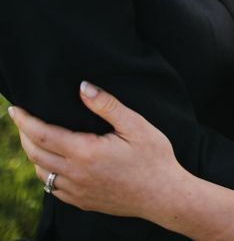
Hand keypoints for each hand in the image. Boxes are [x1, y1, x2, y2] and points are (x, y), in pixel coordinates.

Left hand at [8, 82, 181, 217]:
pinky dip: (47, 172)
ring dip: (34, 154)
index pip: (42, 134)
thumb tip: (83, 87)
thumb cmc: (154, 157)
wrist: (164, 195)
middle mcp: (75, 174)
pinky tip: (55, 163)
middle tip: (21, 120)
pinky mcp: (83, 202)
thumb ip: (107, 105)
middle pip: (35, 154)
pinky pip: (54, 188)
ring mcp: (77, 191)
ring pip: (42, 172)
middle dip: (24, 135)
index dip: (25, 121)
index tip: (15, 109)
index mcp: (85, 152)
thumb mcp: (135, 125)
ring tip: (36, 138)